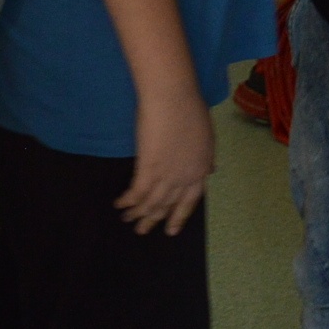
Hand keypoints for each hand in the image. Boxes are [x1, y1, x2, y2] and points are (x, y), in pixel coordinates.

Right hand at [116, 88, 212, 236]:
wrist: (173, 98)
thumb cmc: (189, 108)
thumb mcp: (206, 136)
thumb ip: (205, 156)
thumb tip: (208, 170)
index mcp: (200, 170)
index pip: (190, 201)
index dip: (179, 216)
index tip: (171, 229)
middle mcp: (184, 178)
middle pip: (167, 205)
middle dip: (154, 220)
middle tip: (142, 231)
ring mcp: (166, 175)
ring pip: (151, 203)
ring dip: (138, 214)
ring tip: (127, 221)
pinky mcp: (147, 168)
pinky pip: (137, 192)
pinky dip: (127, 201)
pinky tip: (120, 205)